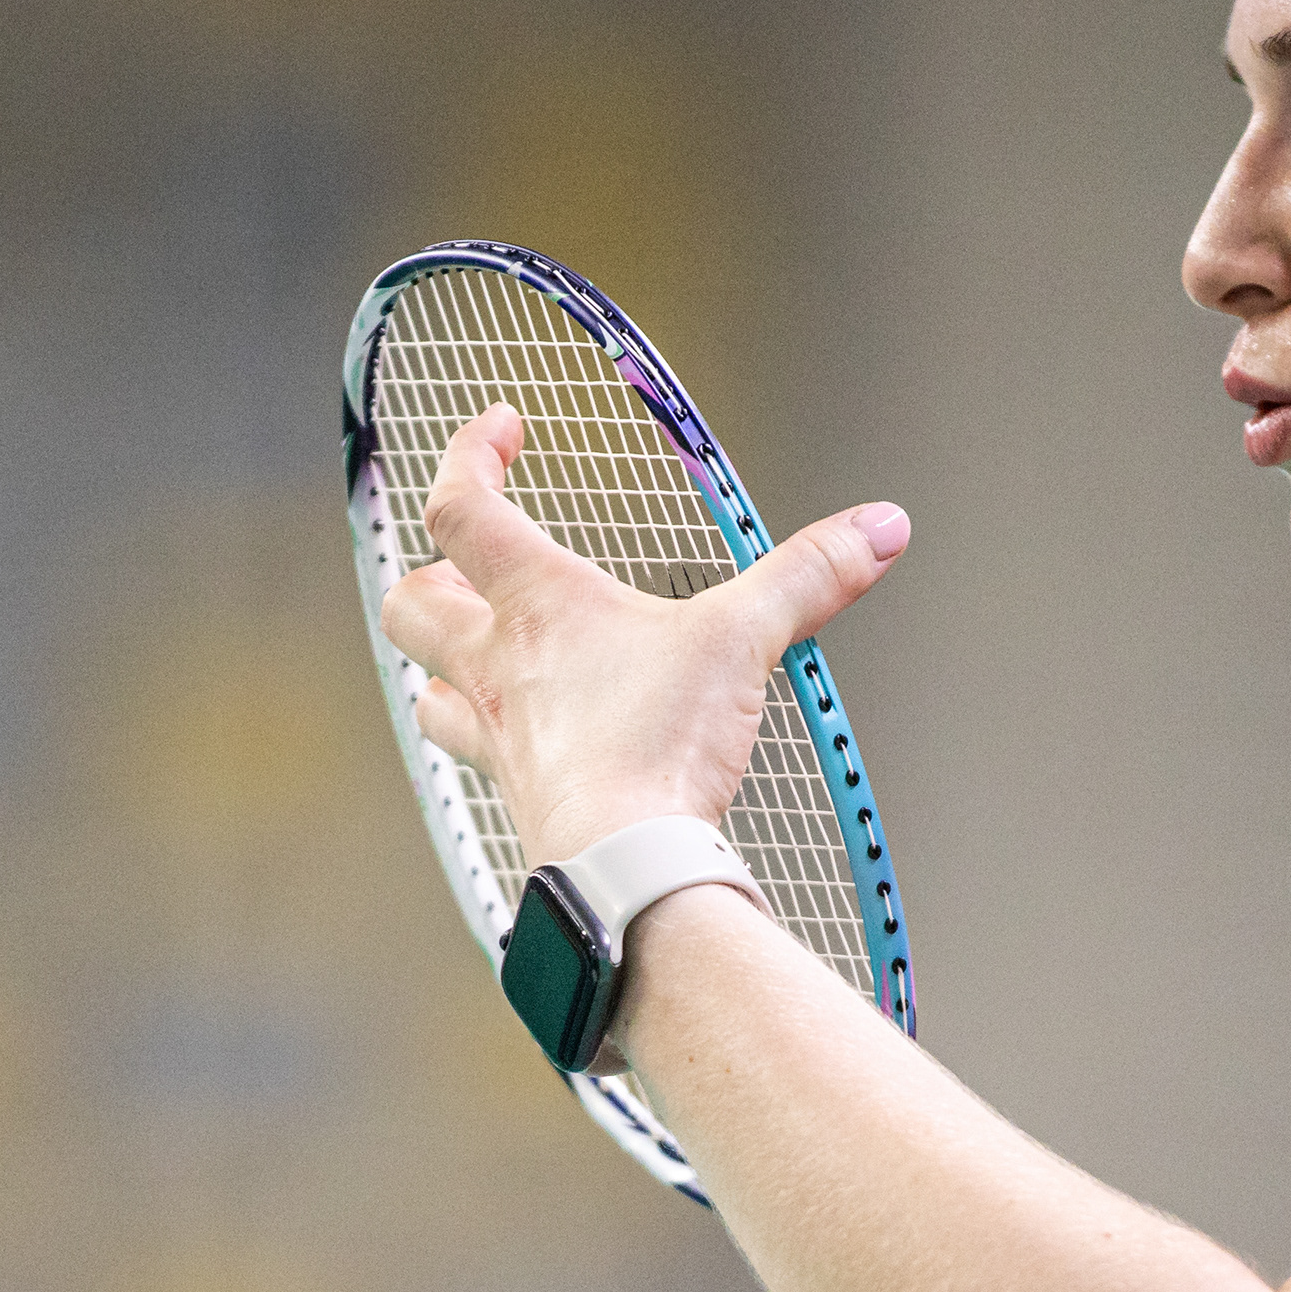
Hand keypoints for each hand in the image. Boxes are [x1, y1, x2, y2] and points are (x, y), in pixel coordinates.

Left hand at [375, 405, 912, 868]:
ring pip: (426, 685)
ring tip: (473, 649)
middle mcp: (497, 665)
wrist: (622, 863)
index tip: (501, 429)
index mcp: (536, 604)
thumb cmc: (656, 747)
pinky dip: (484, 735)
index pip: (461, 505)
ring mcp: (497, 735)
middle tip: (462, 561)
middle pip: (412, 602)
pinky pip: (474, 754)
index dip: (469, 453)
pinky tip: (523, 739)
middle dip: (430, 573)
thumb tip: (878, 528)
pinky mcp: (516, 792)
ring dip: (440, 662)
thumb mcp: (742, 641)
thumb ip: (808, 578)